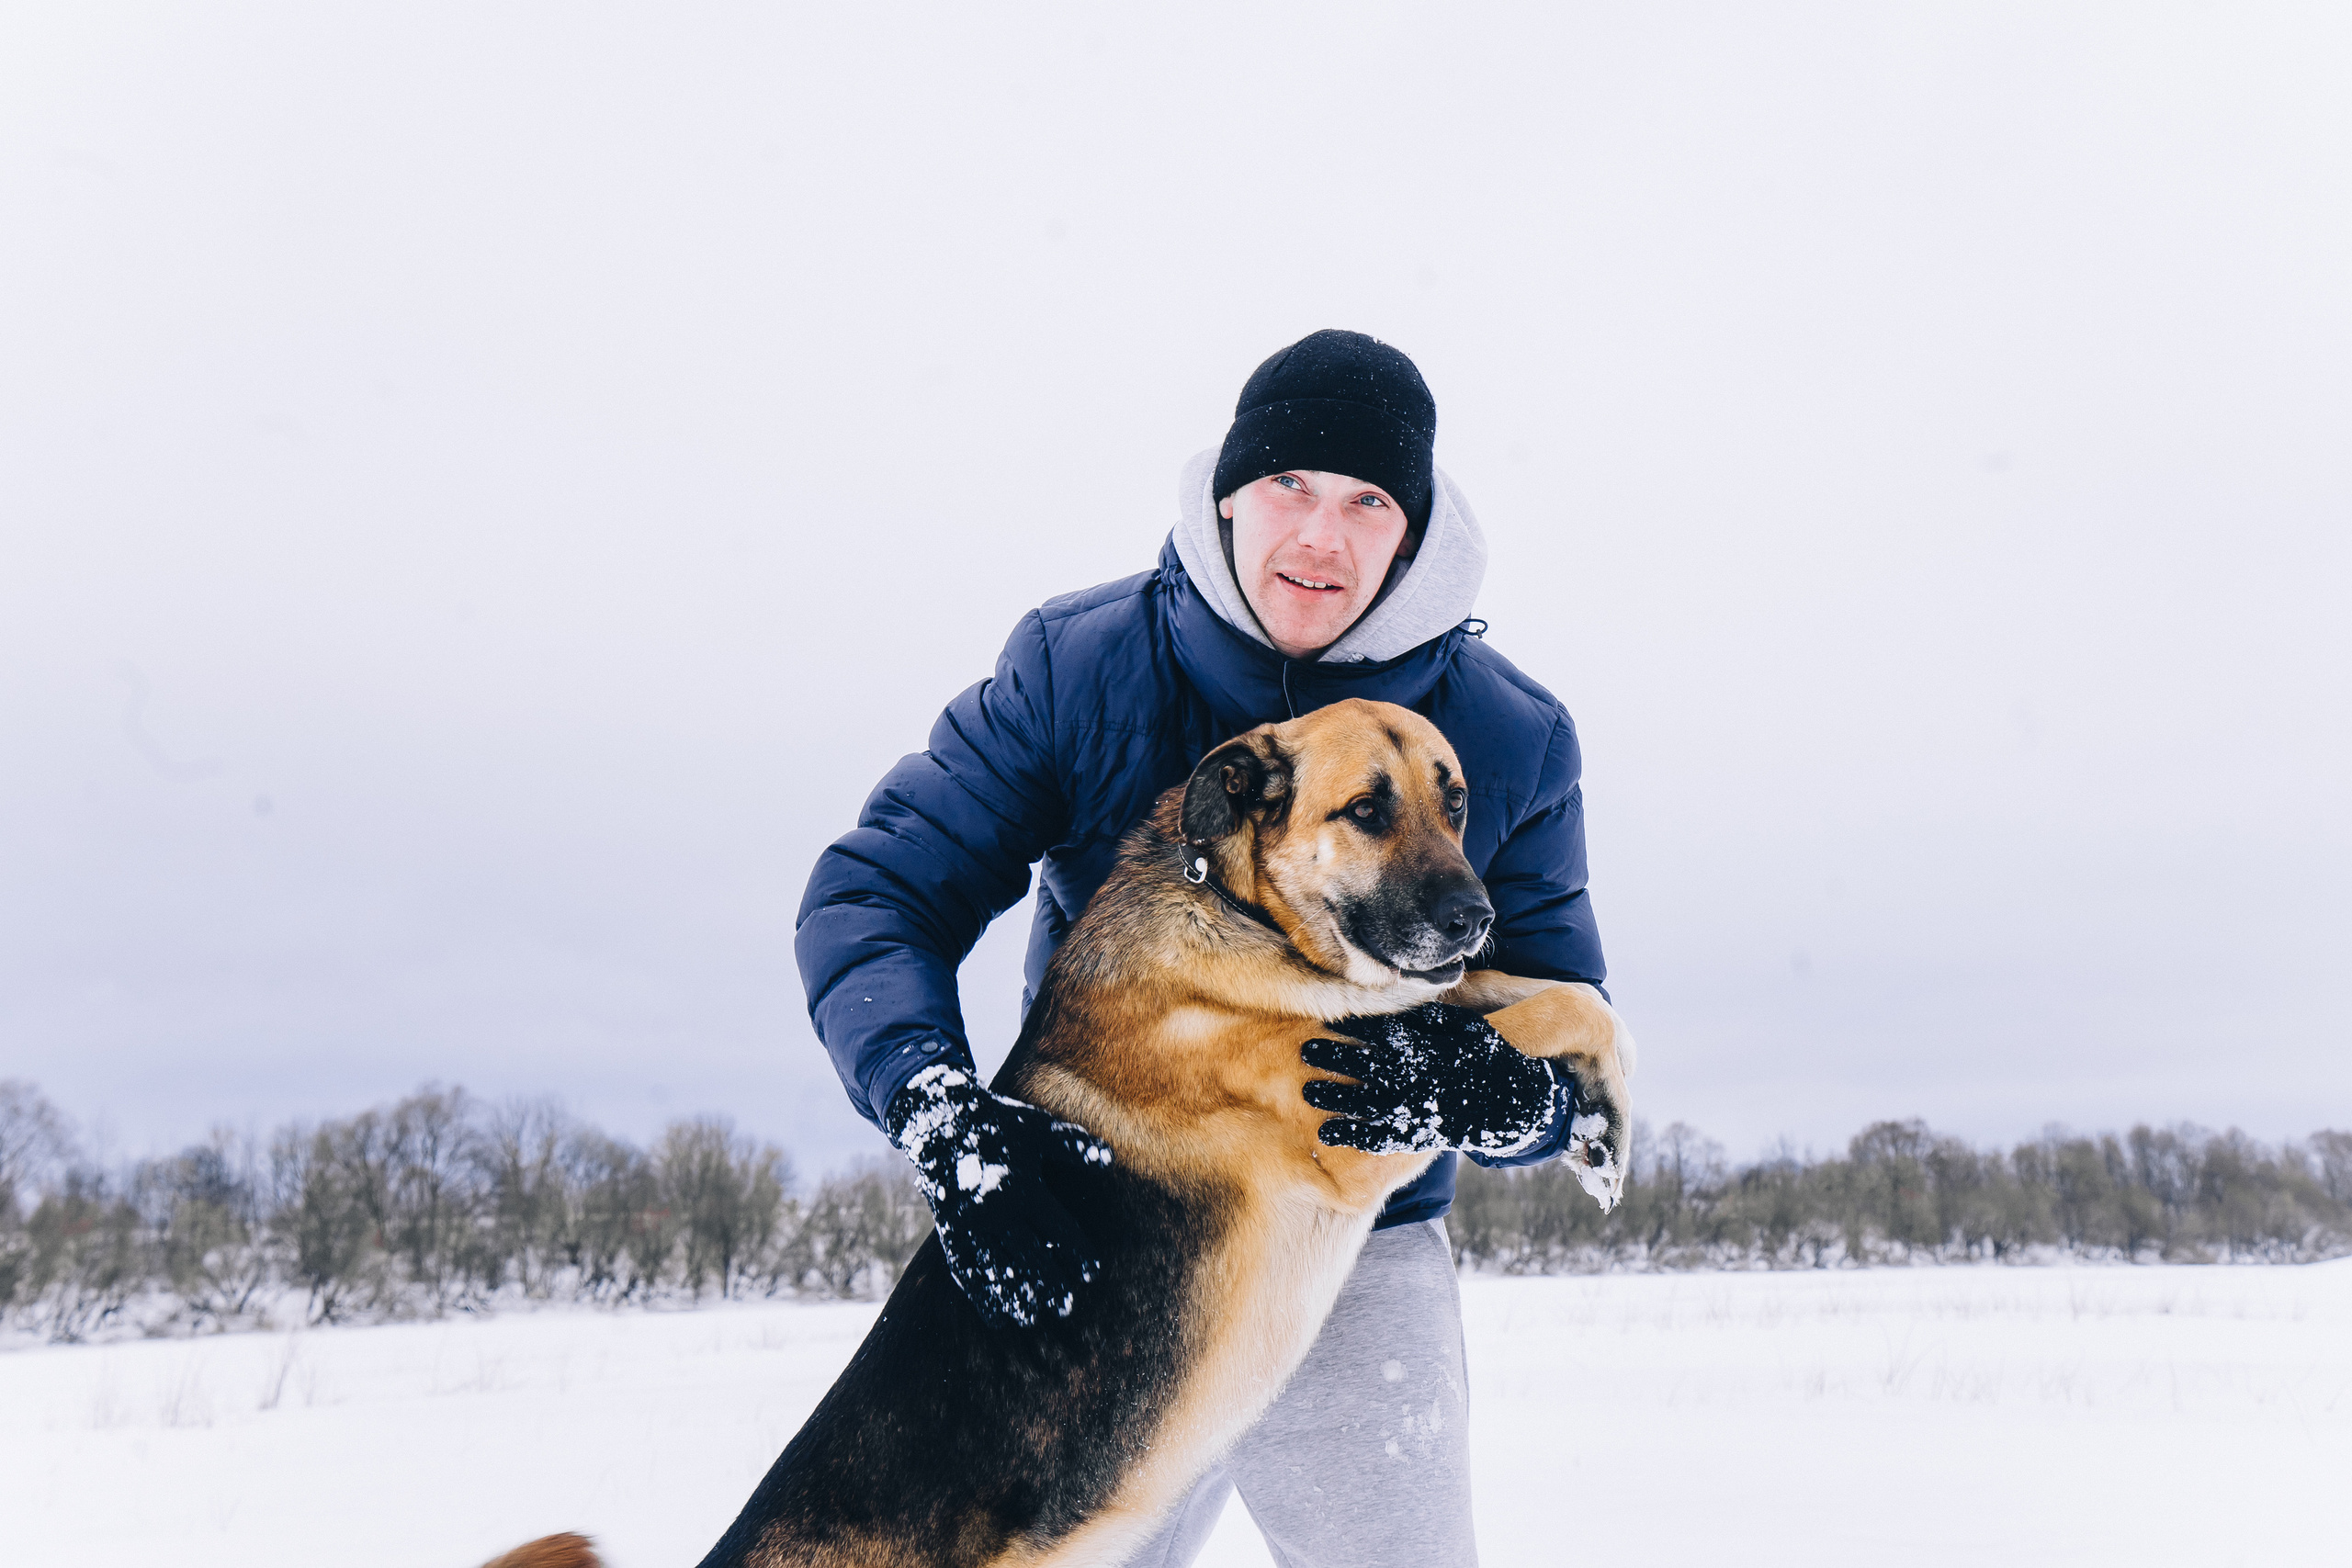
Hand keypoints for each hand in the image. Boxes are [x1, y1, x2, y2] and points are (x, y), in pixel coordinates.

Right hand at [884, 1063, 1113, 1326]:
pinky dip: (980, 1295)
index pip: (1056, 1230)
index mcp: (1022, 1188)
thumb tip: (1109, 1159)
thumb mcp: (1038, 1128)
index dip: (1076, 1253)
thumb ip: (1073, 1146)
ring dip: (1015, 1295)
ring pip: (995, 1267)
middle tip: (1066, 1307)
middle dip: (1048, 1283)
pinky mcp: (950, 1230)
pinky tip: (995, 1317)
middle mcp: (995, 1211)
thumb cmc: (1000, 1123)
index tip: (1091, 1273)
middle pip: (1027, 1256)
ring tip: (1033, 1317)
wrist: (941, 1119)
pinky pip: (965, 1270)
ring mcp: (969, 1224)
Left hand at [1302, 1003, 1563, 1158]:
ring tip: (1307, 1091)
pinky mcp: (1419, 1134)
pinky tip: (1326, 1135)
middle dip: (1334, 1056)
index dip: (1351, 1027)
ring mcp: (1417, 1107)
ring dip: (1334, 1096)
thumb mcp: (1466, 1028)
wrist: (1517, 1104)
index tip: (1324, 1020)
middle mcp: (1417, 1076)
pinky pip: (1381, 1137)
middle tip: (1305, 1051)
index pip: (1382, 1033)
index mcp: (1427, 1047)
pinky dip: (1353, 1136)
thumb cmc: (1488, 1059)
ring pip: (1366, 1102)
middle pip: (1366, 1064)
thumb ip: (1432, 1016)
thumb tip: (1402, 999)